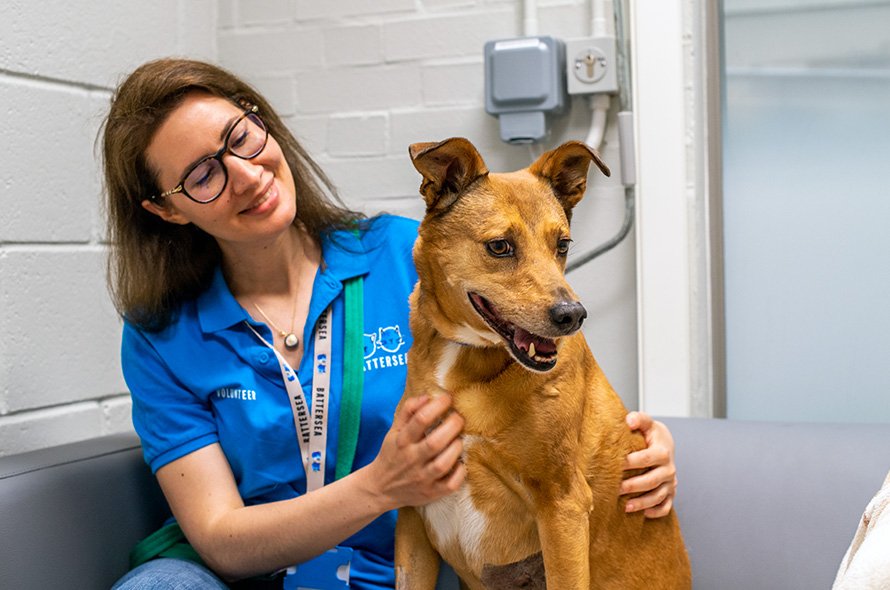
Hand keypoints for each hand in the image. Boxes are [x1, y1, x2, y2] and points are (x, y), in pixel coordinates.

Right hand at [368, 394, 465, 509]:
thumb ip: (409, 411)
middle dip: (452, 426)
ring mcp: (421, 479)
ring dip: (456, 448)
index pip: (420, 419)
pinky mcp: (431, 493)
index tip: (448, 398)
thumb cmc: (392, 454)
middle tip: (459, 418)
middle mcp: (411, 460)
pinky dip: (460, 473)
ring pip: (443, 464)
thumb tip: (428, 396)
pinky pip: (450, 485)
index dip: (438, 405)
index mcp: (402, 441)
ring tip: (459, 439)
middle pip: (435, 442)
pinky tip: (461, 463)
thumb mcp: (394, 430)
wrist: (380, 488)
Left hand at [620, 411, 677, 518]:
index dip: (631, 462)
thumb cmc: (652, 435)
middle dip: (633, 486)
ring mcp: (670, 483)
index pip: (646, 458)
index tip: (616, 465)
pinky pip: (666, 506)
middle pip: (651, 480)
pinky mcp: (671, 493)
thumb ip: (639, 419)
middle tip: (615, 488)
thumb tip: (628, 420)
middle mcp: (669, 469)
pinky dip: (656, 511)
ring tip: (625, 507)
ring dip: (642, 503)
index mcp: (662, 452)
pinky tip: (643, 514)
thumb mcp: (647, 424)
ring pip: (658, 496)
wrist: (666, 445)